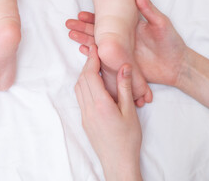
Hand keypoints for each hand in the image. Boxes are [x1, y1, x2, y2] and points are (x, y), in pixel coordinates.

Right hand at [67, 0, 187, 86]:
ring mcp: (120, 52)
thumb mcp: (160, 23)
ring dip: (84, 39)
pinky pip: (103, 59)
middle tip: (69, 25)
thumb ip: (147, 8)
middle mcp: (121, 39)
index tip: (80, 14)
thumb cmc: (171, 42)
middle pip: (98, 32)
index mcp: (128, 28)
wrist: (177, 65)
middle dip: (82, 28)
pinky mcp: (121, 64)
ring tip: (71, 35)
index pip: (107, 21)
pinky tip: (83, 50)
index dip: (93, 18)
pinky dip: (92, 54)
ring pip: (97, 44)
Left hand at [75, 45, 141, 180]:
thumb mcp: (130, 111)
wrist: (117, 161)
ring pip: (78, 88)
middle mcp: (88, 108)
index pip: (90, 75)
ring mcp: (84, 115)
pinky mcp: (84, 120)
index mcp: (100, 104)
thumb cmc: (127, 139)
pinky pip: (80, 97)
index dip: (91, 59)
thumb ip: (124, 88)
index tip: (95, 48)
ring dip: (84, 75)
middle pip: (82, 79)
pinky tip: (94, 84)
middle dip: (87, 64)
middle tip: (95, 53)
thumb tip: (124, 66)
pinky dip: (84, 85)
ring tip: (95, 66)